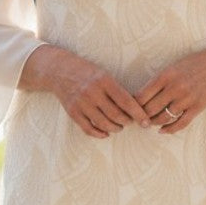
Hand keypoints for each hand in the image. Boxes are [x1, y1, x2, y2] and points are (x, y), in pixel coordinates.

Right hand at [19, 46, 151, 138]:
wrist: (59, 70)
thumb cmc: (87, 72)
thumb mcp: (104, 74)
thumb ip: (117, 90)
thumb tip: (135, 108)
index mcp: (104, 80)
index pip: (126, 101)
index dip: (138, 114)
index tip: (146, 122)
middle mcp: (92, 92)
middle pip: (116, 115)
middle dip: (127, 122)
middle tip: (131, 122)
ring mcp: (81, 103)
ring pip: (103, 124)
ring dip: (115, 128)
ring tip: (119, 126)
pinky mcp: (72, 112)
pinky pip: (88, 129)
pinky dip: (99, 134)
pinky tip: (106, 133)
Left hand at [135, 41, 205, 133]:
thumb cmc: (193, 65)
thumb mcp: (173, 67)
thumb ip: (158, 81)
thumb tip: (140, 97)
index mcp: (166, 75)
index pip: (142, 95)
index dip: (133, 105)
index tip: (129, 109)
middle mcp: (175, 87)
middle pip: (150, 109)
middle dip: (141, 116)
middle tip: (135, 120)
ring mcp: (187, 98)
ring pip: (163, 118)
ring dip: (153, 123)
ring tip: (148, 124)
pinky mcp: (197, 107)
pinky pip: (180, 123)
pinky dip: (169, 130)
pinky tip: (162, 131)